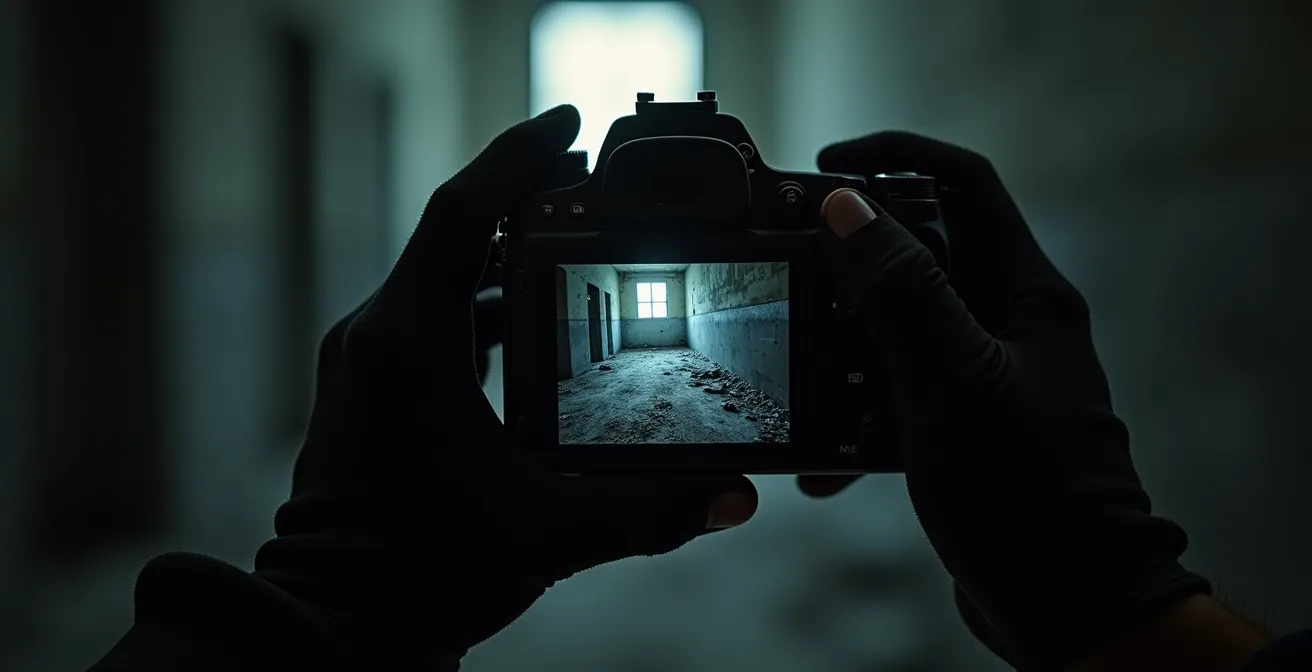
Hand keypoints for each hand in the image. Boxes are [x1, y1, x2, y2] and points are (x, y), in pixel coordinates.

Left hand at [253, 105, 757, 667]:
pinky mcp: (370, 388)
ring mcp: (367, 361)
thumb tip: (732, 498)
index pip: (463, 215)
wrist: (333, 625)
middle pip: (454, 234)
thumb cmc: (419, 575)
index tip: (571, 127)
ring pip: (441, 277)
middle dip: (524, 201)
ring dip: (504, 257)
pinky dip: (483, 305)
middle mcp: (378, 337)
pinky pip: (431, 318)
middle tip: (589, 179)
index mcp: (410, 345)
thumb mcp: (548, 537)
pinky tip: (532, 324)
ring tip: (572, 243)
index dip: (518, 160)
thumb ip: (648, 511)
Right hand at [804, 132, 1208, 669]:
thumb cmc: (1028, 492)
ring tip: (796, 361)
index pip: (966, 183)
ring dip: (845, 343)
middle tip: (793, 261)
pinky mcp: (964, 427)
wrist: (1070, 606)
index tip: (828, 166)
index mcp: (1026, 294)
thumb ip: (901, 292)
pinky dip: (856, 416)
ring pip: (902, 326)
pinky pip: (897, 394)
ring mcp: (988, 376)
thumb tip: (847, 208)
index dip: (897, 157)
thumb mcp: (951, 381)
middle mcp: (1011, 324)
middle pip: (925, 250)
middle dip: (855, 255)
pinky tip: (825, 459)